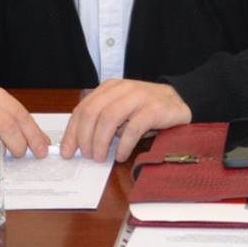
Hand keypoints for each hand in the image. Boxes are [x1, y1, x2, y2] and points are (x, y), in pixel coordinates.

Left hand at [60, 79, 190, 162]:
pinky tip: (120, 155)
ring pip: (109, 118)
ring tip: (101, 158)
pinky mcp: (154, 109)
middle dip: (85, 138)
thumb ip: (102, 119)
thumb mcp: (120, 109)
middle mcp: (122, 89)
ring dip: (101, 142)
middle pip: (93, 112)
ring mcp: (138, 97)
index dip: (72, 132)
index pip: (83, 109)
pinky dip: (123, 145)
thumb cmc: (146, 109)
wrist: (180, 101)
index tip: (68, 152)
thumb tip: (78, 143)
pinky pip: (133, 128)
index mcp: (109, 88)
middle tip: (87, 156)